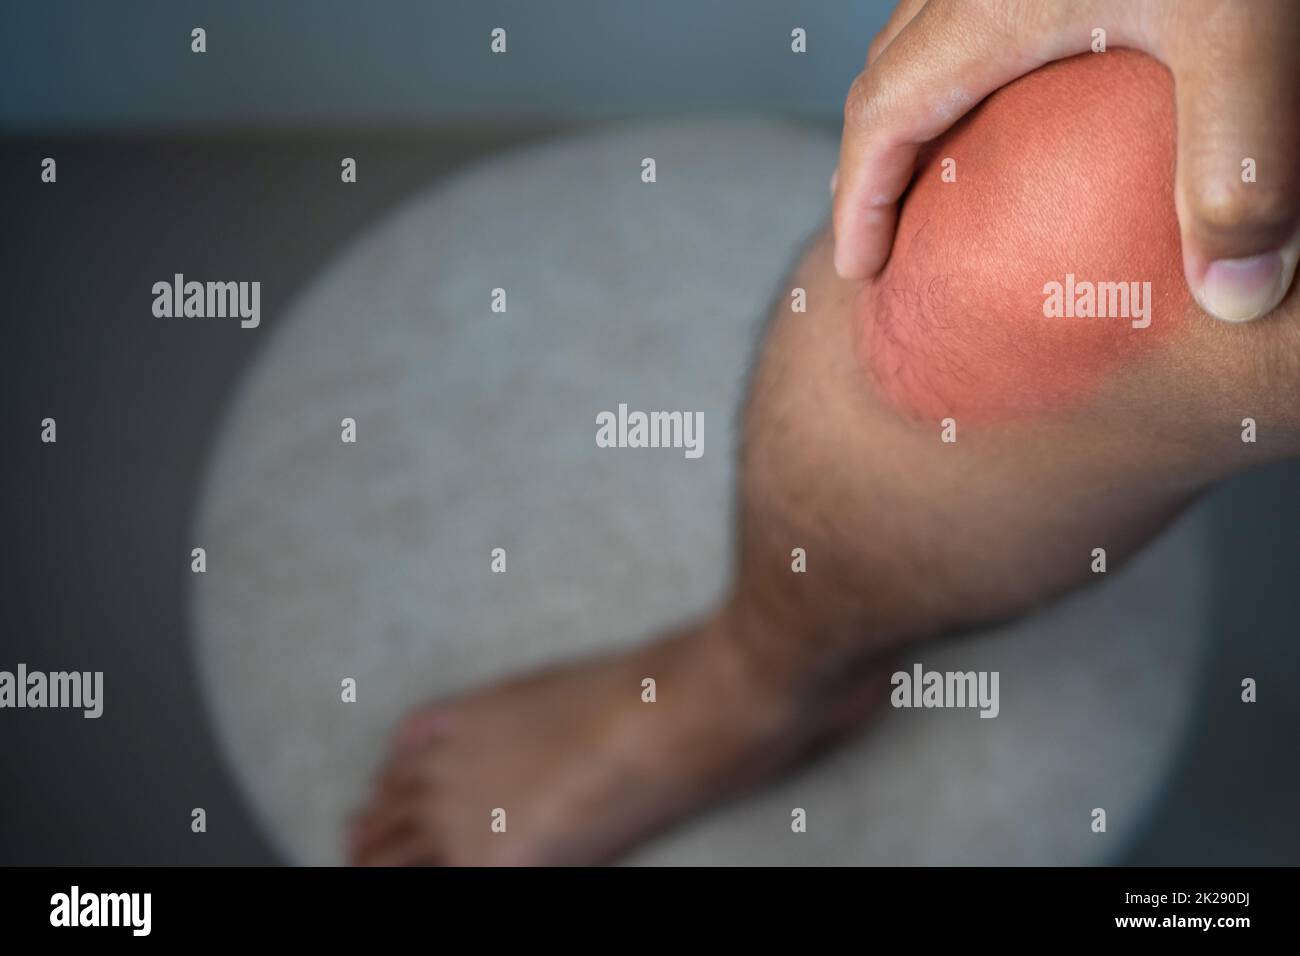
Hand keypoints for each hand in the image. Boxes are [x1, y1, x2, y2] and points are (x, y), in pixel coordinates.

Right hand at [831, 0, 1299, 322]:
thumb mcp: (1247, 32)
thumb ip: (1237, 167)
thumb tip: (1236, 299)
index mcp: (990, 7)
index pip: (881, 118)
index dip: (858, 200)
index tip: (858, 267)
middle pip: (884, 74)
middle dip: (872, 161)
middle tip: (887, 226)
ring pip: (920, 28)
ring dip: (912, 102)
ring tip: (937, 161)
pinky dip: (959, 52)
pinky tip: (1017, 66)